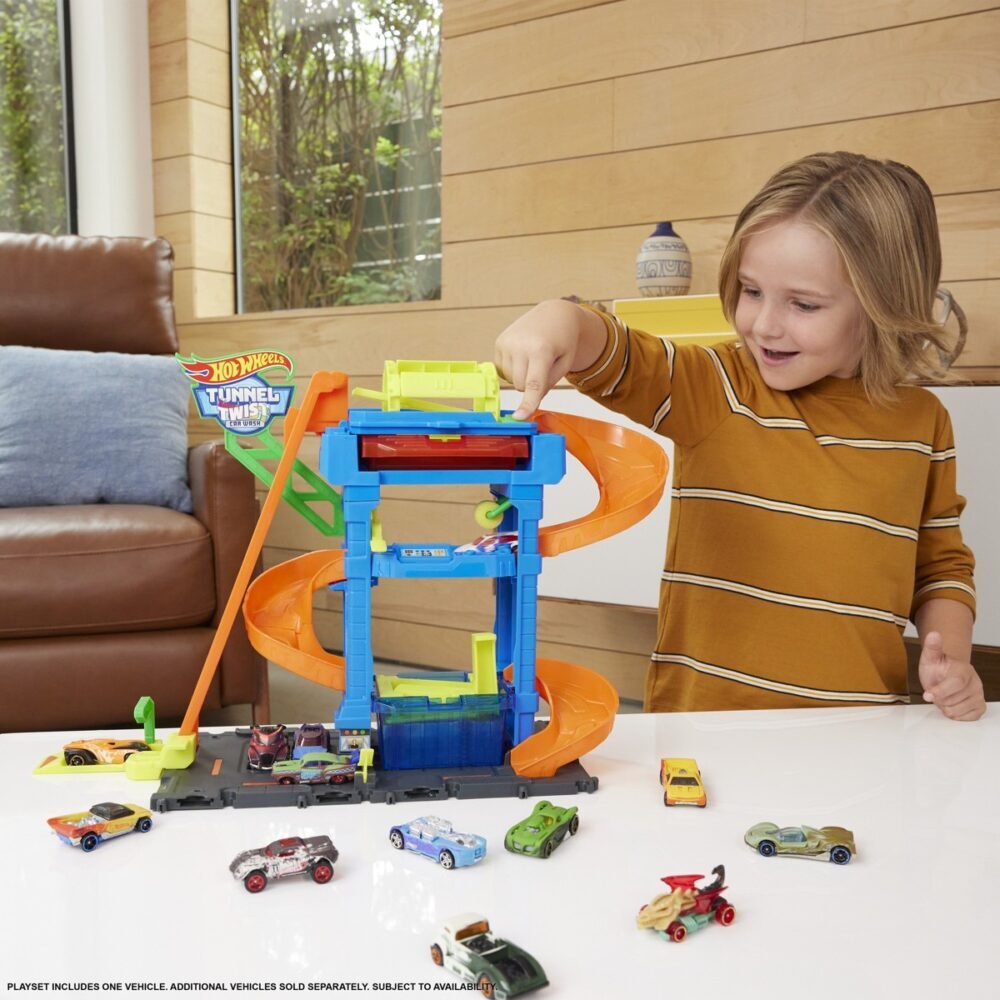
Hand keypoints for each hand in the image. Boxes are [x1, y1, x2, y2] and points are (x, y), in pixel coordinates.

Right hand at [494, 300, 604, 418]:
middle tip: (543, 366)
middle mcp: (520, 345)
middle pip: (521, 386)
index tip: (519, 417)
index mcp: (542, 350)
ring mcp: (507, 343)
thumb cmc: (563, 341)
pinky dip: (513, 369)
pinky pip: (503, 371)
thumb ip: (547, 384)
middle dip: (531, 385)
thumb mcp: (565, 363)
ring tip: (533, 358)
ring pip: (511, 381)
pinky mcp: (499, 343)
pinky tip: (523, 356)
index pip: (533, 383)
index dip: (527, 402)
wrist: (554, 314)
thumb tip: (526, 403)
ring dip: (522, 376)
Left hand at [919, 631, 985, 720]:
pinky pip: (964, 718)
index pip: (955, 684)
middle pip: (952, 701)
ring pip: (956, 711)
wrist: (946, 675)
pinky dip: (954, 714)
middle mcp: (975, 683)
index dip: (940, 691)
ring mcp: (979, 696)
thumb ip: (932, 648)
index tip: (927, 695)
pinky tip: (952, 703)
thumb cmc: (937, 668)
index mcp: (964, 670)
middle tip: (937, 690)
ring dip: (945, 706)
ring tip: (944, 696)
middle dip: (939, 699)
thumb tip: (933, 634)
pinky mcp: (980, 707)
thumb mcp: (930, 658)